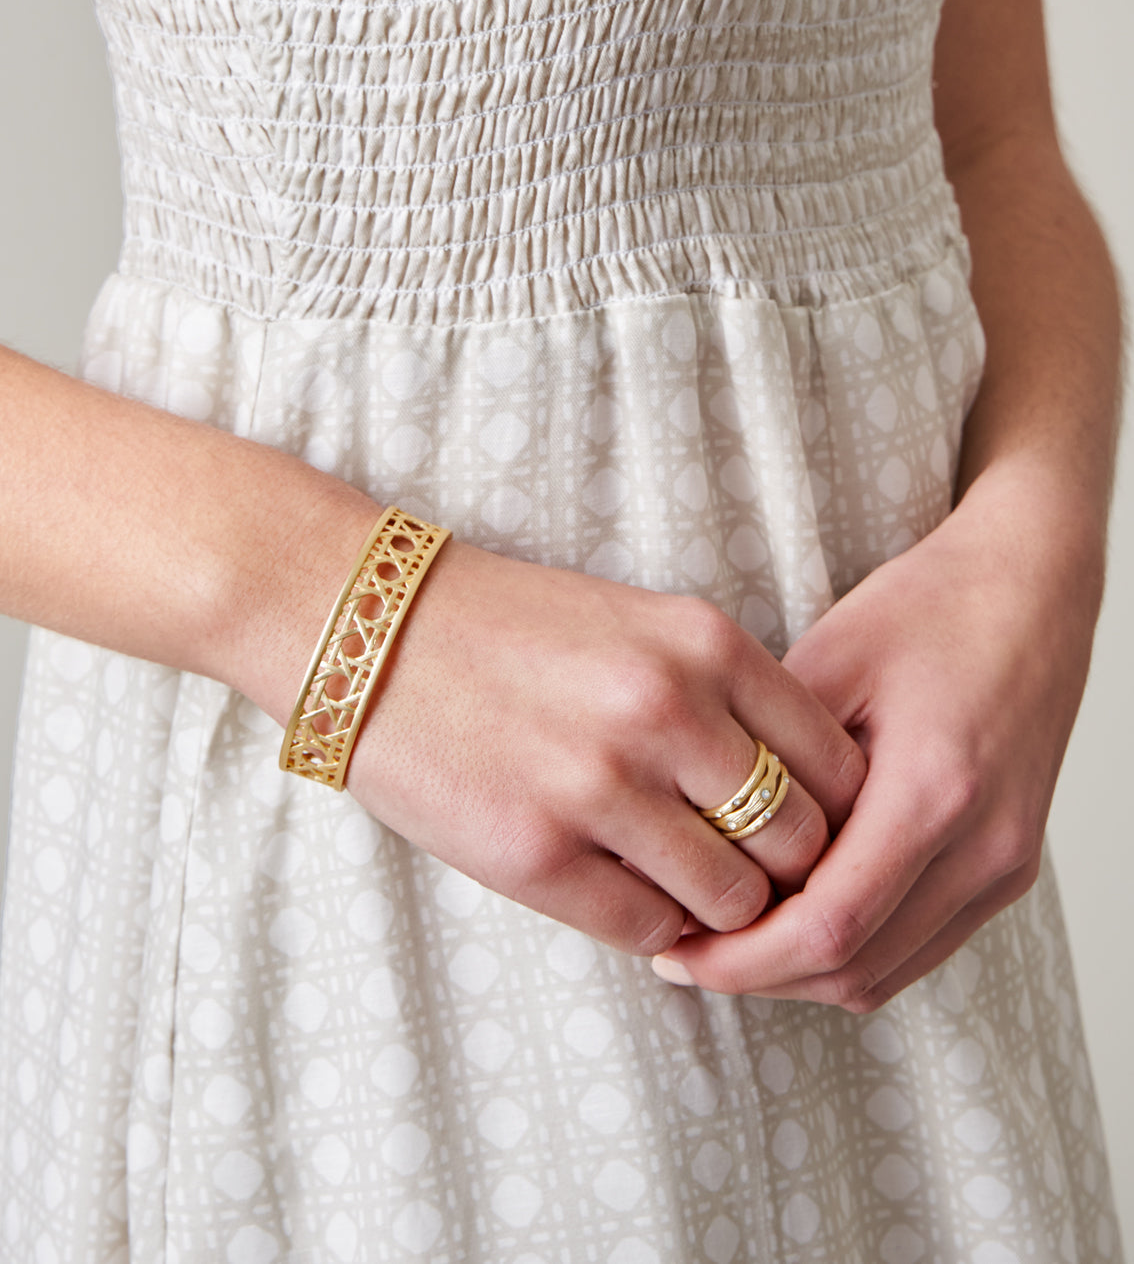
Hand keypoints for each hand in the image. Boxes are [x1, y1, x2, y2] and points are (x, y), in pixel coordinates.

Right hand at [342, 539, 864, 954]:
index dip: (836, 813)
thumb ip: (726, 699)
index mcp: (706, 645)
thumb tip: (799, 801)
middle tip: (751, 873)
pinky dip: (653, 927)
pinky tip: (623, 890)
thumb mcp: (642, 626)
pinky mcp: (535, 854)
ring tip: (682, 886)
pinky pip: (648, 929)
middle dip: (787, 872)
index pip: (837, 765)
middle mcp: (667, 712)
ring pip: (734, 899)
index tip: (803, 829)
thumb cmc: (512, 629)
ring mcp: (600, 786)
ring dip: (720, 909)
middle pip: (802, 842)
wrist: (370, 629)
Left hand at [652, 475, 1102, 1006]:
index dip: (744, 958)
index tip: (679, 952)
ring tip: (726, 940)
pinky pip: (919, 946)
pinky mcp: (1007, 867)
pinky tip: (789, 918)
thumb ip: (774, 761)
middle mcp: (983, 845)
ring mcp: (1004, 864)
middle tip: (687, 952)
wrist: (1030, 588)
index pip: (830, 925)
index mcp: (935, 790)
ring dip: (801, 973)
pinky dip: (850, 952)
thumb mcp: (829, 662)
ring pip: (888, 972)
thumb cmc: (930, 608)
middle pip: (857, 969)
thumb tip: (694, 839)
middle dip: (761, 976)